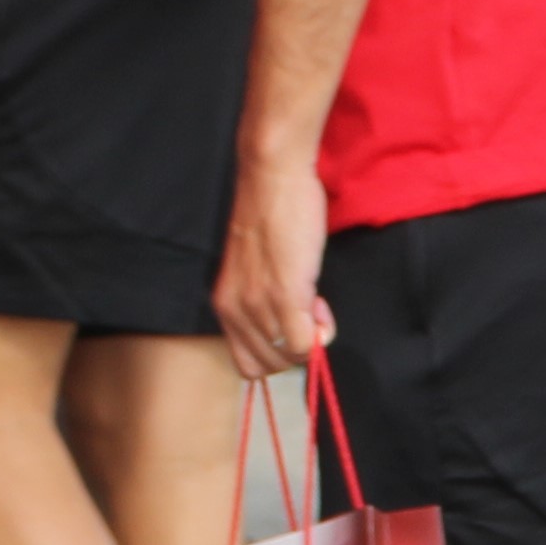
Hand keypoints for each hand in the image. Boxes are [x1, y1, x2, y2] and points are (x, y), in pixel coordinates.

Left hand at [214, 144, 334, 381]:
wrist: (272, 178)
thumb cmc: (270, 219)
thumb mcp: (254, 271)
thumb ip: (263, 305)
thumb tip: (294, 338)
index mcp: (224, 305)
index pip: (247, 365)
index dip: (276, 353)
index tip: (290, 324)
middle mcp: (234, 309)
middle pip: (270, 366)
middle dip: (296, 347)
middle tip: (306, 311)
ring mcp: (258, 303)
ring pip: (291, 357)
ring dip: (311, 337)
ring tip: (312, 299)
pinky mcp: (284, 293)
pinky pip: (306, 343)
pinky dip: (321, 331)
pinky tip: (318, 299)